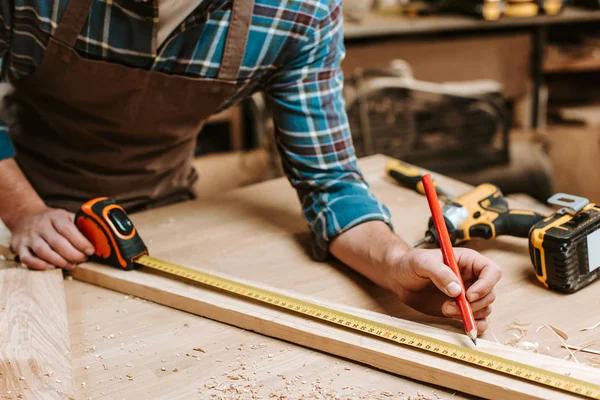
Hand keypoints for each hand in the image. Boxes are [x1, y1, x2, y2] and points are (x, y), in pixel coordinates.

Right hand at [9, 206, 94, 269]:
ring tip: (71, 265)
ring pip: (43, 251)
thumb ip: (79, 225)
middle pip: (57, 242)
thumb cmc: (51, 220)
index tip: (90, 250)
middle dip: (73, 254)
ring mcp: (29, 237)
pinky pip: (27, 258)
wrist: (24, 216)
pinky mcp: (19, 247)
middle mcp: (41, 226)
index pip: (67, 229)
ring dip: (59, 261)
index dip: (80, 241)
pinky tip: (51, 267)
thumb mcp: (65, 216)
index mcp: (54, 216)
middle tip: (83, 259)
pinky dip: (38, 265)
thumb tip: (98, 237)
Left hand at [387, 247, 501, 332]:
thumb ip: (439, 273)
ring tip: (445, 309)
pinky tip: (464, 325)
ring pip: (485, 308)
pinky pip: (478, 320)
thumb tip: (457, 290)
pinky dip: (476, 325)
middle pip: (490, 293)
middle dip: (473, 304)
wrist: (399, 278)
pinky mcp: (460, 310)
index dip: (486, 284)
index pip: (491, 271)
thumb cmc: (410, 264)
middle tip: (450, 306)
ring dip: (469, 314)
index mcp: (468, 261)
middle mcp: (471, 278)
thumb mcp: (422, 262)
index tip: (468, 295)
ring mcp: (467, 295)